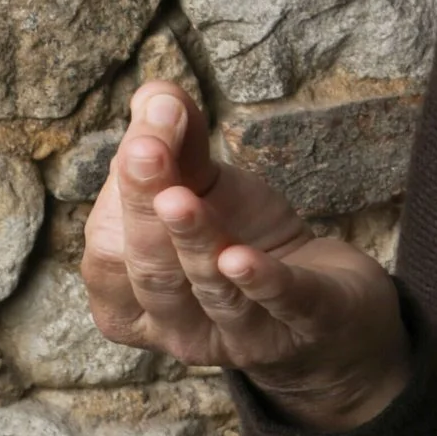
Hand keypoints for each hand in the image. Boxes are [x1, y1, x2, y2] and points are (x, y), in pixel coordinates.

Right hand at [79, 80, 410, 429]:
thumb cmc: (243, 238)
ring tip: (182, 198)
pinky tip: (242, 257)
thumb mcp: (204, 189)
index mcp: (132, 301)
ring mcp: (238, 339)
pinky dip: (260, 283)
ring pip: (209, 292)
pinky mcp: (302, 328)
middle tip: (146, 152)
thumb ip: (175, 144)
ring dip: (194, 242)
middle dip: (145, 212)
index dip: (125, 193)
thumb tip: (157, 97)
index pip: (109, 252)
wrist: (327, 296)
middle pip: (151, 274)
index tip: (142, 136)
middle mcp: (176, 331)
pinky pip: (277, 307)